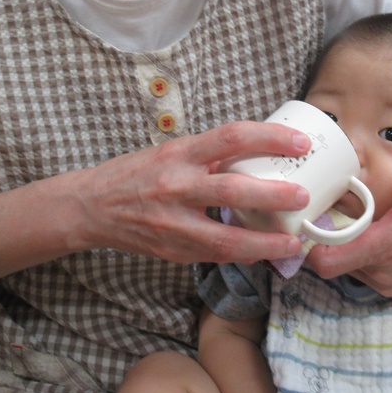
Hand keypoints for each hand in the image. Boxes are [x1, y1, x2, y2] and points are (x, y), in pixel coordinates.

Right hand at [0, 120, 306, 293]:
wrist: (87, 208)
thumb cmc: (135, 174)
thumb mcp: (170, 152)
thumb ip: (210, 156)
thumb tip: (261, 153)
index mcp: (179, 153)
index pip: (231, 136)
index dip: (268, 136)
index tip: (299, 140)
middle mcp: (177, 186)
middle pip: (233, 189)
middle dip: (274, 196)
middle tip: (304, 197)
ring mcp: (174, 224)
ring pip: (227, 237)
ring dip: (265, 243)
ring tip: (295, 243)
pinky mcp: (172, 251)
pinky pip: (214, 256)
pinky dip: (242, 256)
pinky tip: (266, 256)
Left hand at [306, 155, 391, 295]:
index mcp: (384, 249)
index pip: (326, 262)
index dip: (307, 244)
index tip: (303, 221)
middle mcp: (381, 273)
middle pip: (329, 262)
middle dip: (323, 240)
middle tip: (319, 211)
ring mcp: (386, 282)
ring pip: (345, 266)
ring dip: (341, 247)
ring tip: (343, 219)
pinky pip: (360, 270)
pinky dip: (356, 254)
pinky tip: (363, 232)